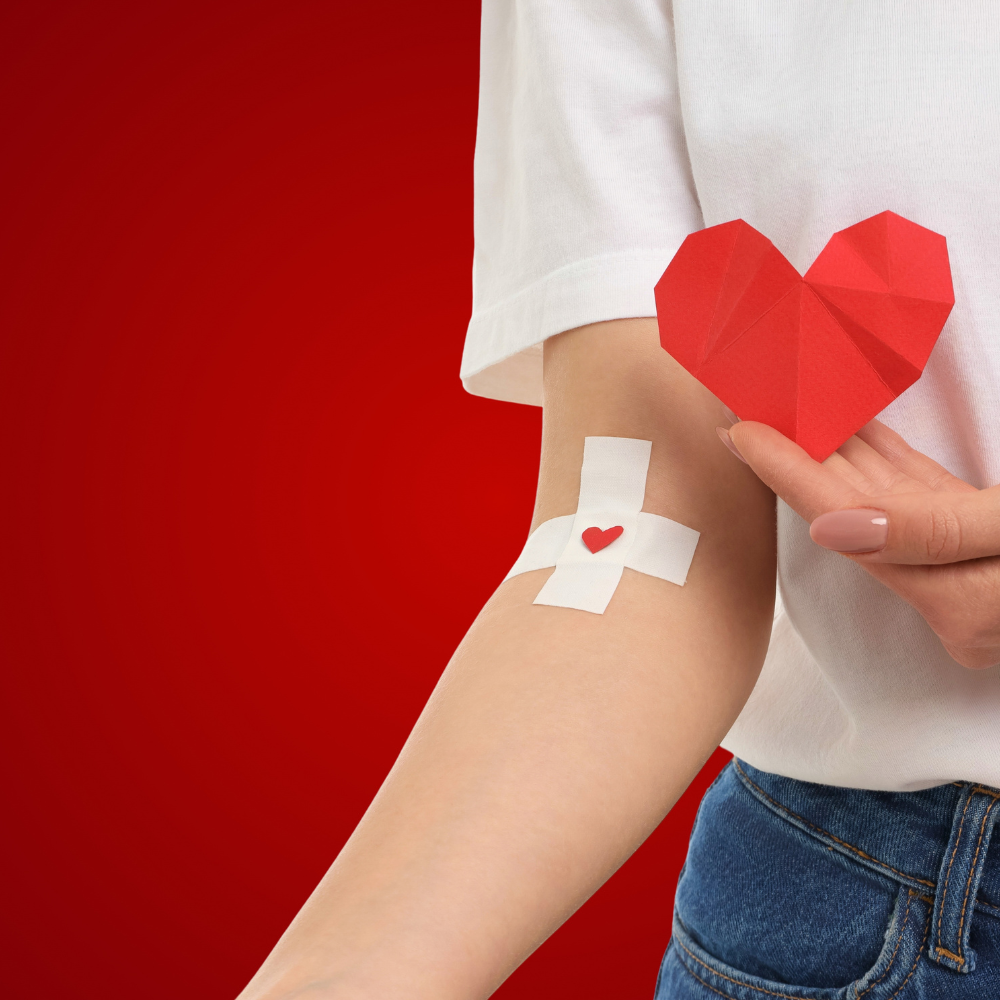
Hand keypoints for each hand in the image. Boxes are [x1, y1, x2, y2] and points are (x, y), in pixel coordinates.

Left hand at [720, 418, 999, 669]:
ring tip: (788, 407)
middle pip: (851, 512)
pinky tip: (856, 427)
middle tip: (748, 410)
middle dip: (799, 457)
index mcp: (955, 600)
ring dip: (838, 451)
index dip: (788, 473)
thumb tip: (832, 528)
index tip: (738, 433)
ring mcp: (964, 570)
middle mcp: (949, 592)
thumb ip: (939, 531)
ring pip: (884, 499)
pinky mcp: (985, 544)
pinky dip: (888, 460)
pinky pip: (922, 497)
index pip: (844, 525)